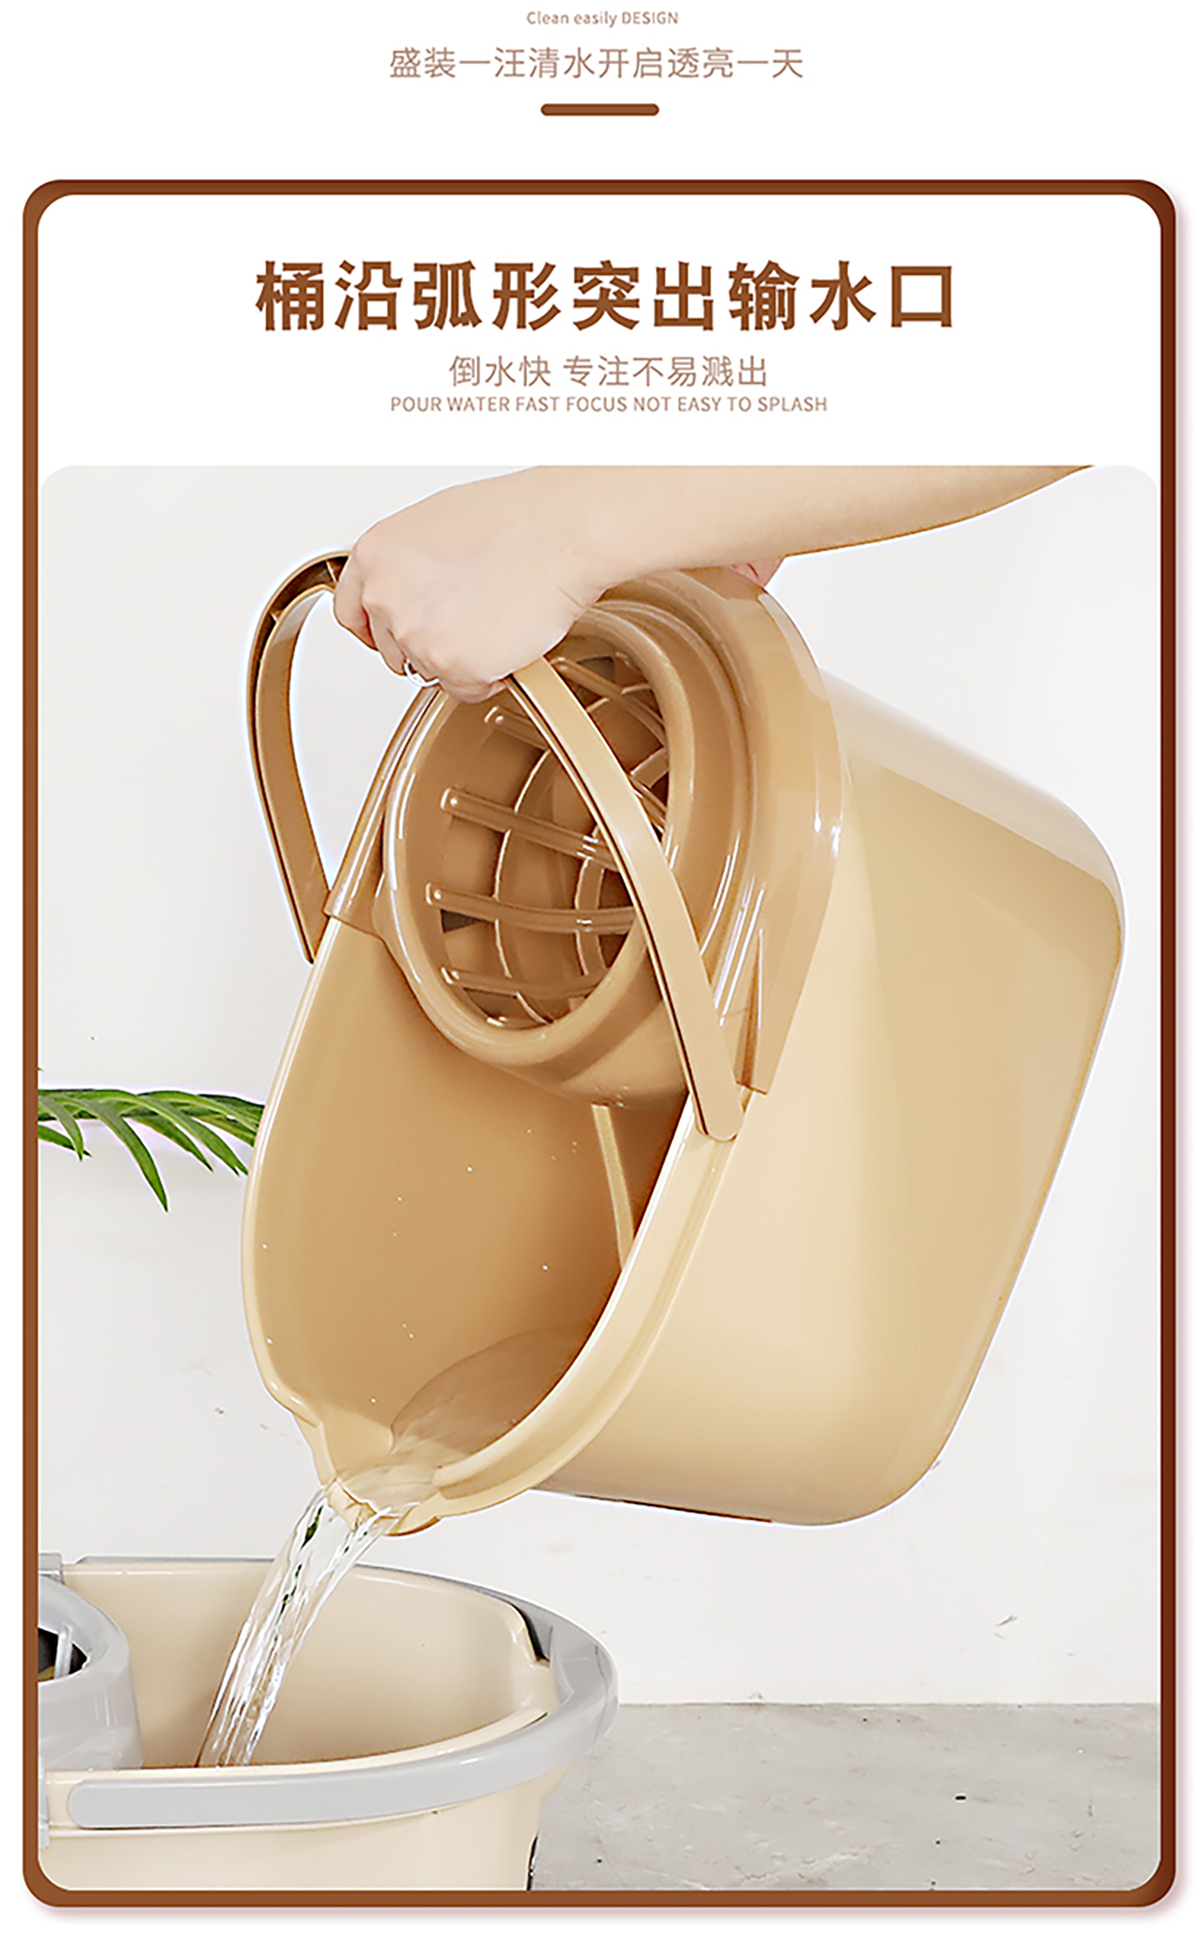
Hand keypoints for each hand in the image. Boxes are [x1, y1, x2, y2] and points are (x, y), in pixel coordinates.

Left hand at [333, 474, 605, 704]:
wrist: (560, 532)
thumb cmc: (517, 518)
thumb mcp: (438, 525)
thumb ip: (410, 564)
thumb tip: (416, 588)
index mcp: (375, 554)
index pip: (350, 611)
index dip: (375, 629)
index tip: (390, 636)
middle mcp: (385, 594)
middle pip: (393, 648)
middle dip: (428, 643)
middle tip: (466, 625)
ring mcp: (415, 633)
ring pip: (429, 671)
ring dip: (459, 660)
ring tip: (494, 624)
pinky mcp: (451, 664)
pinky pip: (465, 689)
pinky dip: (488, 676)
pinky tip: (507, 641)